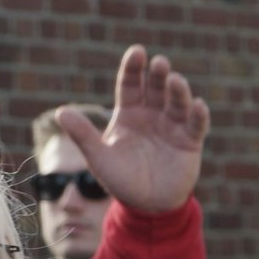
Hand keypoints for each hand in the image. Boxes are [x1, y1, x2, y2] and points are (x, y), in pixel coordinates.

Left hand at [57, 44, 209, 214]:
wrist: (146, 206)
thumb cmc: (120, 180)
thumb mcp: (99, 158)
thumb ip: (83, 135)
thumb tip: (60, 112)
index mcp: (129, 114)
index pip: (131, 85)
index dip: (134, 68)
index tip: (137, 52)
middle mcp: (153, 114)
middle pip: (156, 88)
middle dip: (158, 75)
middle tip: (159, 63)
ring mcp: (173, 126)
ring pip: (178, 102)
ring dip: (178, 91)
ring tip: (175, 81)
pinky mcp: (190, 142)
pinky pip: (197, 125)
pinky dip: (198, 115)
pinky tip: (198, 105)